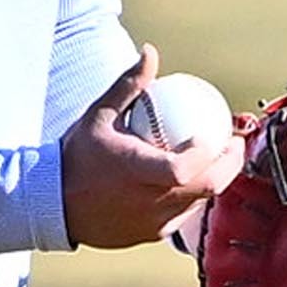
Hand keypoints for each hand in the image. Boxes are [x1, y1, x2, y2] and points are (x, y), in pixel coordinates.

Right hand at [60, 45, 245, 248]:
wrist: (54, 203)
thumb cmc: (77, 155)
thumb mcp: (101, 113)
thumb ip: (130, 84)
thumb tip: (150, 52)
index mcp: (136, 172)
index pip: (185, 168)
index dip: (209, 153)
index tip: (217, 132)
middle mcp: (149, 202)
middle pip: (207, 188)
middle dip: (230, 164)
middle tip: (233, 141)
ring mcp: (153, 223)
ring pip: (200, 203)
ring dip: (215, 179)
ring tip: (219, 156)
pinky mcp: (152, 234)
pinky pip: (184, 214)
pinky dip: (194, 195)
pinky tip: (194, 177)